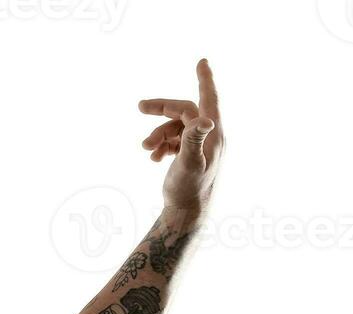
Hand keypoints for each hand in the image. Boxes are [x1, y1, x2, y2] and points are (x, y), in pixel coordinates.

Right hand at [139, 58, 222, 213]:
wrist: (187, 212)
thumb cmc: (189, 189)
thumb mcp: (190, 164)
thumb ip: (195, 140)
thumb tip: (204, 119)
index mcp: (213, 133)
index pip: (208, 99)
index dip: (205, 79)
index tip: (202, 61)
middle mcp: (209, 136)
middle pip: (183, 111)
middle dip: (161, 110)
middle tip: (139, 107)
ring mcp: (199, 145)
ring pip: (175, 127)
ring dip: (157, 134)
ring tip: (146, 150)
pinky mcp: (190, 154)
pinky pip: (174, 140)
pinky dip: (161, 145)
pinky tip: (153, 158)